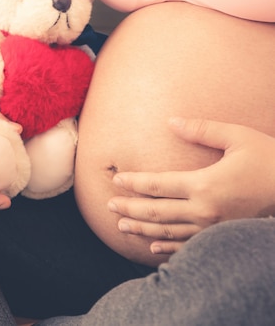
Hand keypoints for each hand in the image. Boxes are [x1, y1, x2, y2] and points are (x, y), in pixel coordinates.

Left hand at [108, 117, 274, 254]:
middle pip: (156, 211)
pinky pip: (187, 246)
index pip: (157, 185)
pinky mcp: (221, 238)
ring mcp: (212, 228)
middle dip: (129, 208)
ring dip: (142, 228)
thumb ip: (202, 130)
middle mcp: (204, 210)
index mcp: (204, 184)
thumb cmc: (270, 160)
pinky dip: (167, 247)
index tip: (116, 180)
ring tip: (121, 226)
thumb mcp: (238, 138)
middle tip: (109, 205)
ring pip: (167, 231)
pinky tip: (152, 247)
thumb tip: (171, 121)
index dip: (134, 183)